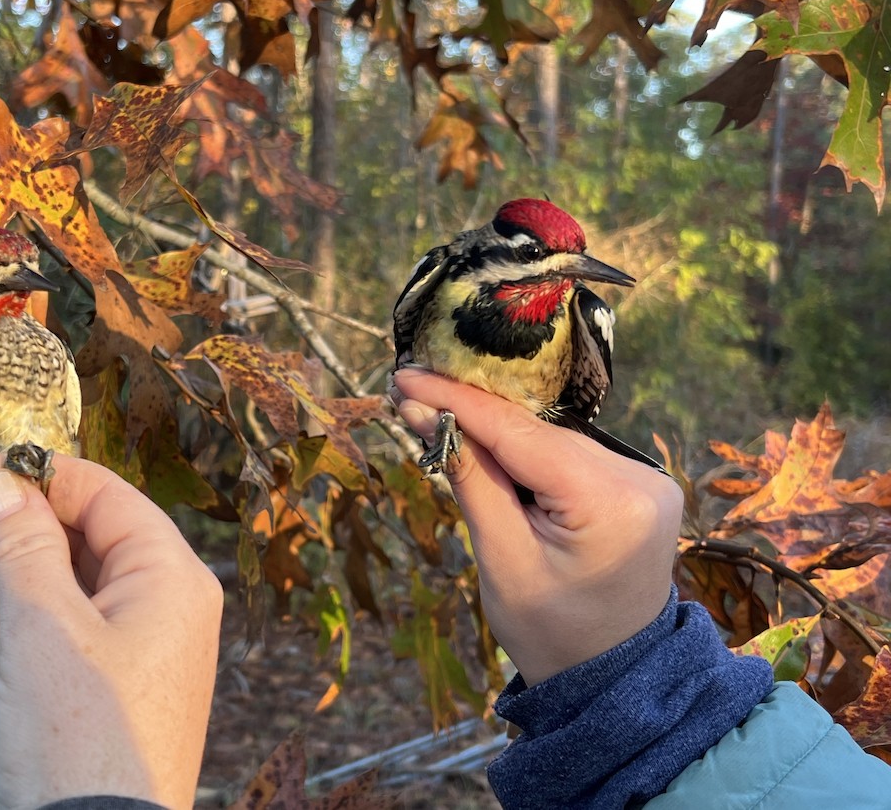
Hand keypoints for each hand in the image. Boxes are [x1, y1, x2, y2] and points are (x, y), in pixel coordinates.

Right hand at [0, 454, 222, 809]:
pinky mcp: (104, 680)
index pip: (105, 495)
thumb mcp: (43, 628)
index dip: (38, 477)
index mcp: (170, 577)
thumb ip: (24, 546)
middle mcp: (162, 603)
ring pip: (60, 582)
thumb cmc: (81, 737)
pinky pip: (57, 625)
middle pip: (79, 537)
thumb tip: (5, 484)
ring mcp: (134, 644)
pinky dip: (9, 614)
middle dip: (8, 532)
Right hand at [392, 368, 681, 685]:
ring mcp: (646, 479)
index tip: (406, 376)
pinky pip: (570, 454)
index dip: (458, 401)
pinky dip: (526, 453)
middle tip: (410, 393)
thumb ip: (470, 480)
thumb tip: (425, 412)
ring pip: (551, 439)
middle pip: (537, 433)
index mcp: (611, 502)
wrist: (611, 677)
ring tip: (438, 420)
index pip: (520, 434)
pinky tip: (487, 450)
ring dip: (497, 434)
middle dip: (472, 415)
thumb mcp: (501, 559)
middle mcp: (641, 479)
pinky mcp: (639, 484)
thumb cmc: (549, 631)